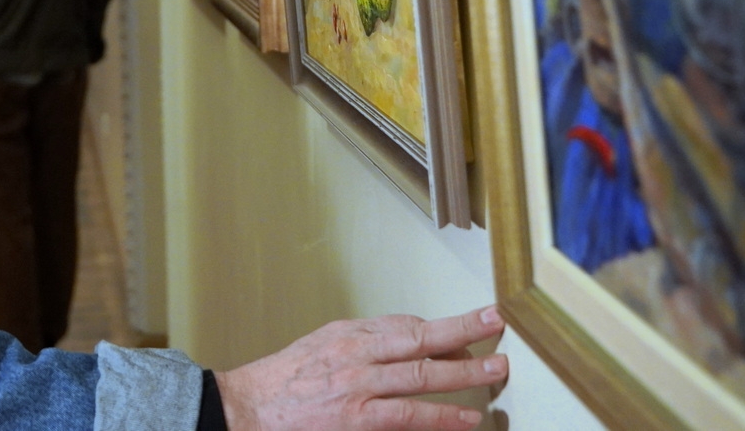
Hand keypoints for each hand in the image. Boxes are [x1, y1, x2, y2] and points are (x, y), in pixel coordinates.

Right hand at [215, 305, 506, 430]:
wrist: (248, 409)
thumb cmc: (282, 383)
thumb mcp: (321, 347)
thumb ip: (362, 346)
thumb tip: (403, 344)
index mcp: (347, 335)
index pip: (405, 324)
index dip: (442, 327)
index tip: (471, 325)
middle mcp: (355, 355)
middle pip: (420, 338)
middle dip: (463, 330)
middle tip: (496, 323)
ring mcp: (358, 388)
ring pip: (422, 375)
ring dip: (464, 373)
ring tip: (495, 370)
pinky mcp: (357, 420)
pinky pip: (409, 415)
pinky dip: (441, 416)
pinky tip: (466, 417)